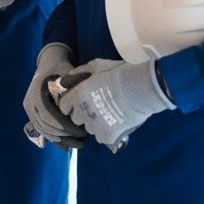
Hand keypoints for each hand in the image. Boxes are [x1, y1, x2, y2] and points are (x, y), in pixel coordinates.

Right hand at [22, 43, 87, 149]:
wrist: (48, 65)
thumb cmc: (61, 69)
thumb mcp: (67, 73)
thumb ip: (73, 85)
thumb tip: (82, 99)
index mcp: (37, 91)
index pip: (46, 112)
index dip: (61, 124)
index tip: (78, 130)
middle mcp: (30, 101)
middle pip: (44, 123)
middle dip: (63, 134)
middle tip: (81, 139)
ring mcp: (29, 108)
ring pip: (42, 129)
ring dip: (59, 139)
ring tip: (76, 143)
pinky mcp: (32, 114)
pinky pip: (41, 129)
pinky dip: (53, 137)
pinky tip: (66, 145)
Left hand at [52, 58, 174, 152]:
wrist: (140, 87)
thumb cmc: (118, 73)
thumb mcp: (96, 65)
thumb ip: (79, 72)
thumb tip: (67, 79)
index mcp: (77, 95)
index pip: (64, 106)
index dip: (71, 105)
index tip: (79, 103)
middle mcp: (82, 111)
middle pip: (76, 119)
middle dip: (83, 114)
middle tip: (97, 108)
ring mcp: (94, 125)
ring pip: (89, 129)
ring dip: (95, 124)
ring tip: (108, 115)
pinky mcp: (107, 135)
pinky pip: (102, 137)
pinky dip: (107, 133)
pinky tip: (114, 124)